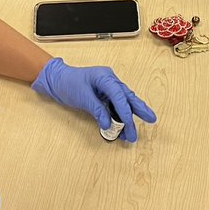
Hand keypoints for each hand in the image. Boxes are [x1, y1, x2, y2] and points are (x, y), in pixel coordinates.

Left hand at [32, 57, 156, 141]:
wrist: (57, 79)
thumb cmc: (68, 82)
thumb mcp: (82, 96)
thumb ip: (97, 110)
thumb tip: (108, 124)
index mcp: (105, 77)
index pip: (119, 95)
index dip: (125, 110)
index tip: (128, 123)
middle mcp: (110, 81)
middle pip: (128, 96)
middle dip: (140, 109)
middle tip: (151, 119)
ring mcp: (108, 88)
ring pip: (124, 103)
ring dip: (129, 117)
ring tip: (134, 132)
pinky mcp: (104, 96)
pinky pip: (115, 107)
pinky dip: (119, 117)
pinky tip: (123, 127)